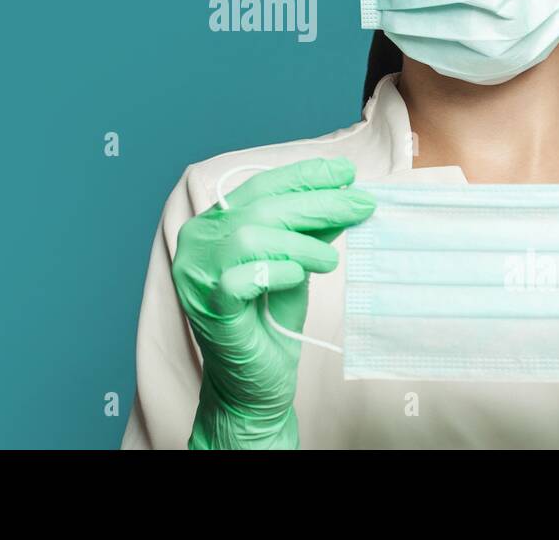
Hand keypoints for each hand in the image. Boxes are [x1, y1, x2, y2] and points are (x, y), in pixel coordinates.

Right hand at [172, 157, 374, 448]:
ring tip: (331, 260)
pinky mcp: (208, 307)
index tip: (346, 173)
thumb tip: (347, 196)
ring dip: (300, 244)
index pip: (261, 187)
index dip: (304, 177)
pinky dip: (275, 273)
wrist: (253, 385)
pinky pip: (240, 279)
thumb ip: (311, 230)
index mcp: (215, 223)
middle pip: (262, 208)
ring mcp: (196, 274)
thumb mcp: (296, 264)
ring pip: (250, 236)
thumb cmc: (270, 321)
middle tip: (361, 205)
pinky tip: (298, 277)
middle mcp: (198, 242)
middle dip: (318, 203)